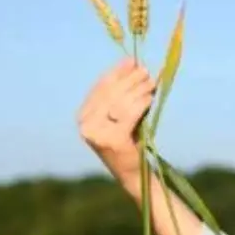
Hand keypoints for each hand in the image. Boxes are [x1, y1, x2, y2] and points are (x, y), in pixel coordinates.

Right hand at [78, 57, 156, 185]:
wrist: (133, 173)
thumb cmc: (127, 140)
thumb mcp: (118, 115)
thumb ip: (120, 93)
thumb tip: (131, 63)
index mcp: (83, 116)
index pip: (100, 87)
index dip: (117, 72)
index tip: (132, 61)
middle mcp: (85, 125)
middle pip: (111, 93)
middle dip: (130, 79)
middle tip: (146, 71)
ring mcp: (97, 133)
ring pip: (121, 102)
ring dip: (139, 89)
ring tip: (151, 83)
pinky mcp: (112, 140)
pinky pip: (129, 114)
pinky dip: (142, 103)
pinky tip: (150, 98)